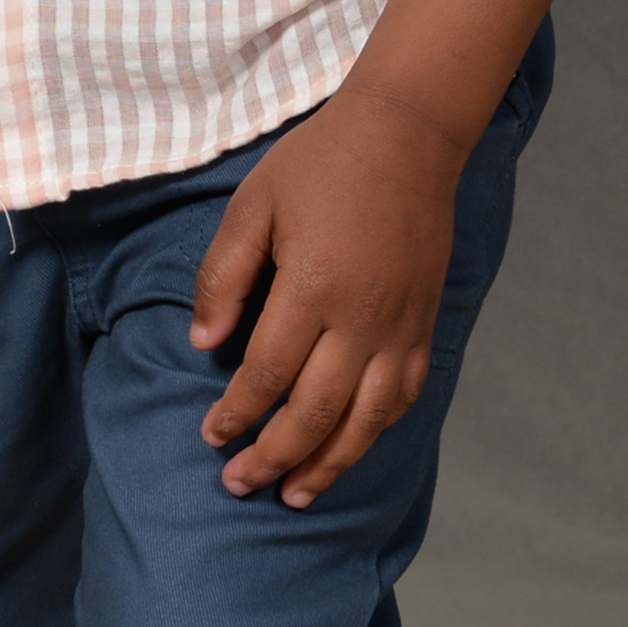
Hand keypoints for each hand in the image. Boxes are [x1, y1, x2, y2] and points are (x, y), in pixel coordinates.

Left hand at [188, 89, 466, 506]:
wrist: (406, 131)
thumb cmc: (321, 161)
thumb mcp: (252, 203)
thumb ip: (224, 276)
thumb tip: (202, 344)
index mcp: (312, 287)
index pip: (266, 376)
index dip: (235, 414)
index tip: (212, 435)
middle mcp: (361, 318)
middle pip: (315, 413)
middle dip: (273, 457)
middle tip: (239, 482)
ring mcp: (400, 325)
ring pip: (366, 420)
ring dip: (328, 465)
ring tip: (294, 495)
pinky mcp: (425, 321)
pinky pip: (404, 395)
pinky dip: (375, 430)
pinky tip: (350, 445)